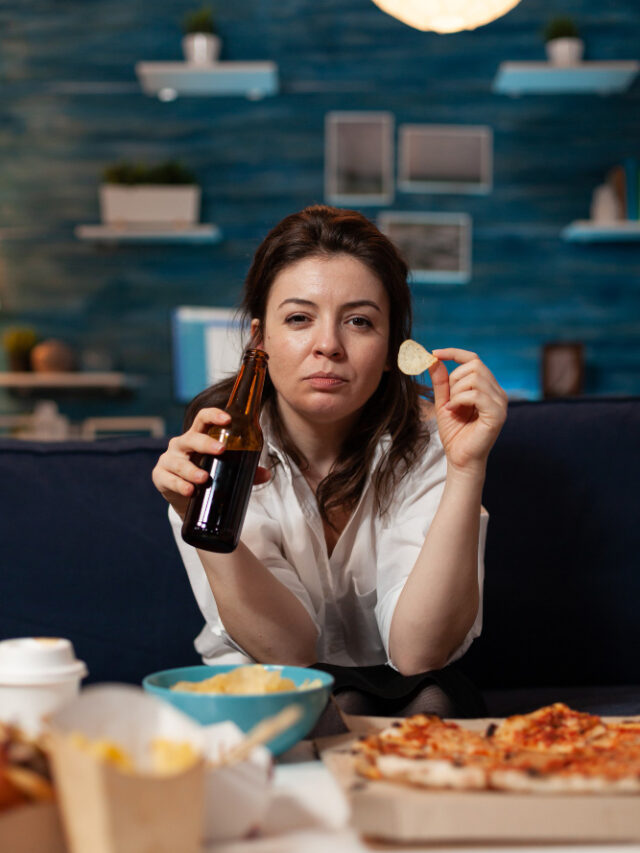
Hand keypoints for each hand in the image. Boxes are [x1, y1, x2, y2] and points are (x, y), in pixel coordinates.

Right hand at [151, 407, 270, 518]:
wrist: (188, 499)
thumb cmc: (208, 474)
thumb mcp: (226, 470)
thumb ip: (245, 470)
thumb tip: (266, 474)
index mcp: (198, 436)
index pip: (203, 418)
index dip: (214, 415)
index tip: (227, 419)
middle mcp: (181, 444)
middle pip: (191, 438)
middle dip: (206, 443)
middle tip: (221, 450)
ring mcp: (169, 460)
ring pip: (179, 462)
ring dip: (192, 470)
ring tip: (204, 479)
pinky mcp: (160, 477)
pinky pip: (168, 479)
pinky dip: (179, 485)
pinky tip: (189, 491)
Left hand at [429, 348, 507, 477]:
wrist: (460, 458)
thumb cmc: (454, 433)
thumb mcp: (444, 402)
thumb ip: (441, 382)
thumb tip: (433, 359)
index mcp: (487, 387)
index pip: (474, 359)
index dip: (454, 353)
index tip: (434, 353)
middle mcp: (497, 392)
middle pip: (474, 365)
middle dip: (454, 379)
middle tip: (448, 399)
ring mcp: (500, 403)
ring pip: (475, 378)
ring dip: (456, 392)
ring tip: (452, 408)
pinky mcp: (497, 414)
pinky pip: (476, 394)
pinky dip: (460, 400)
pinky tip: (454, 411)